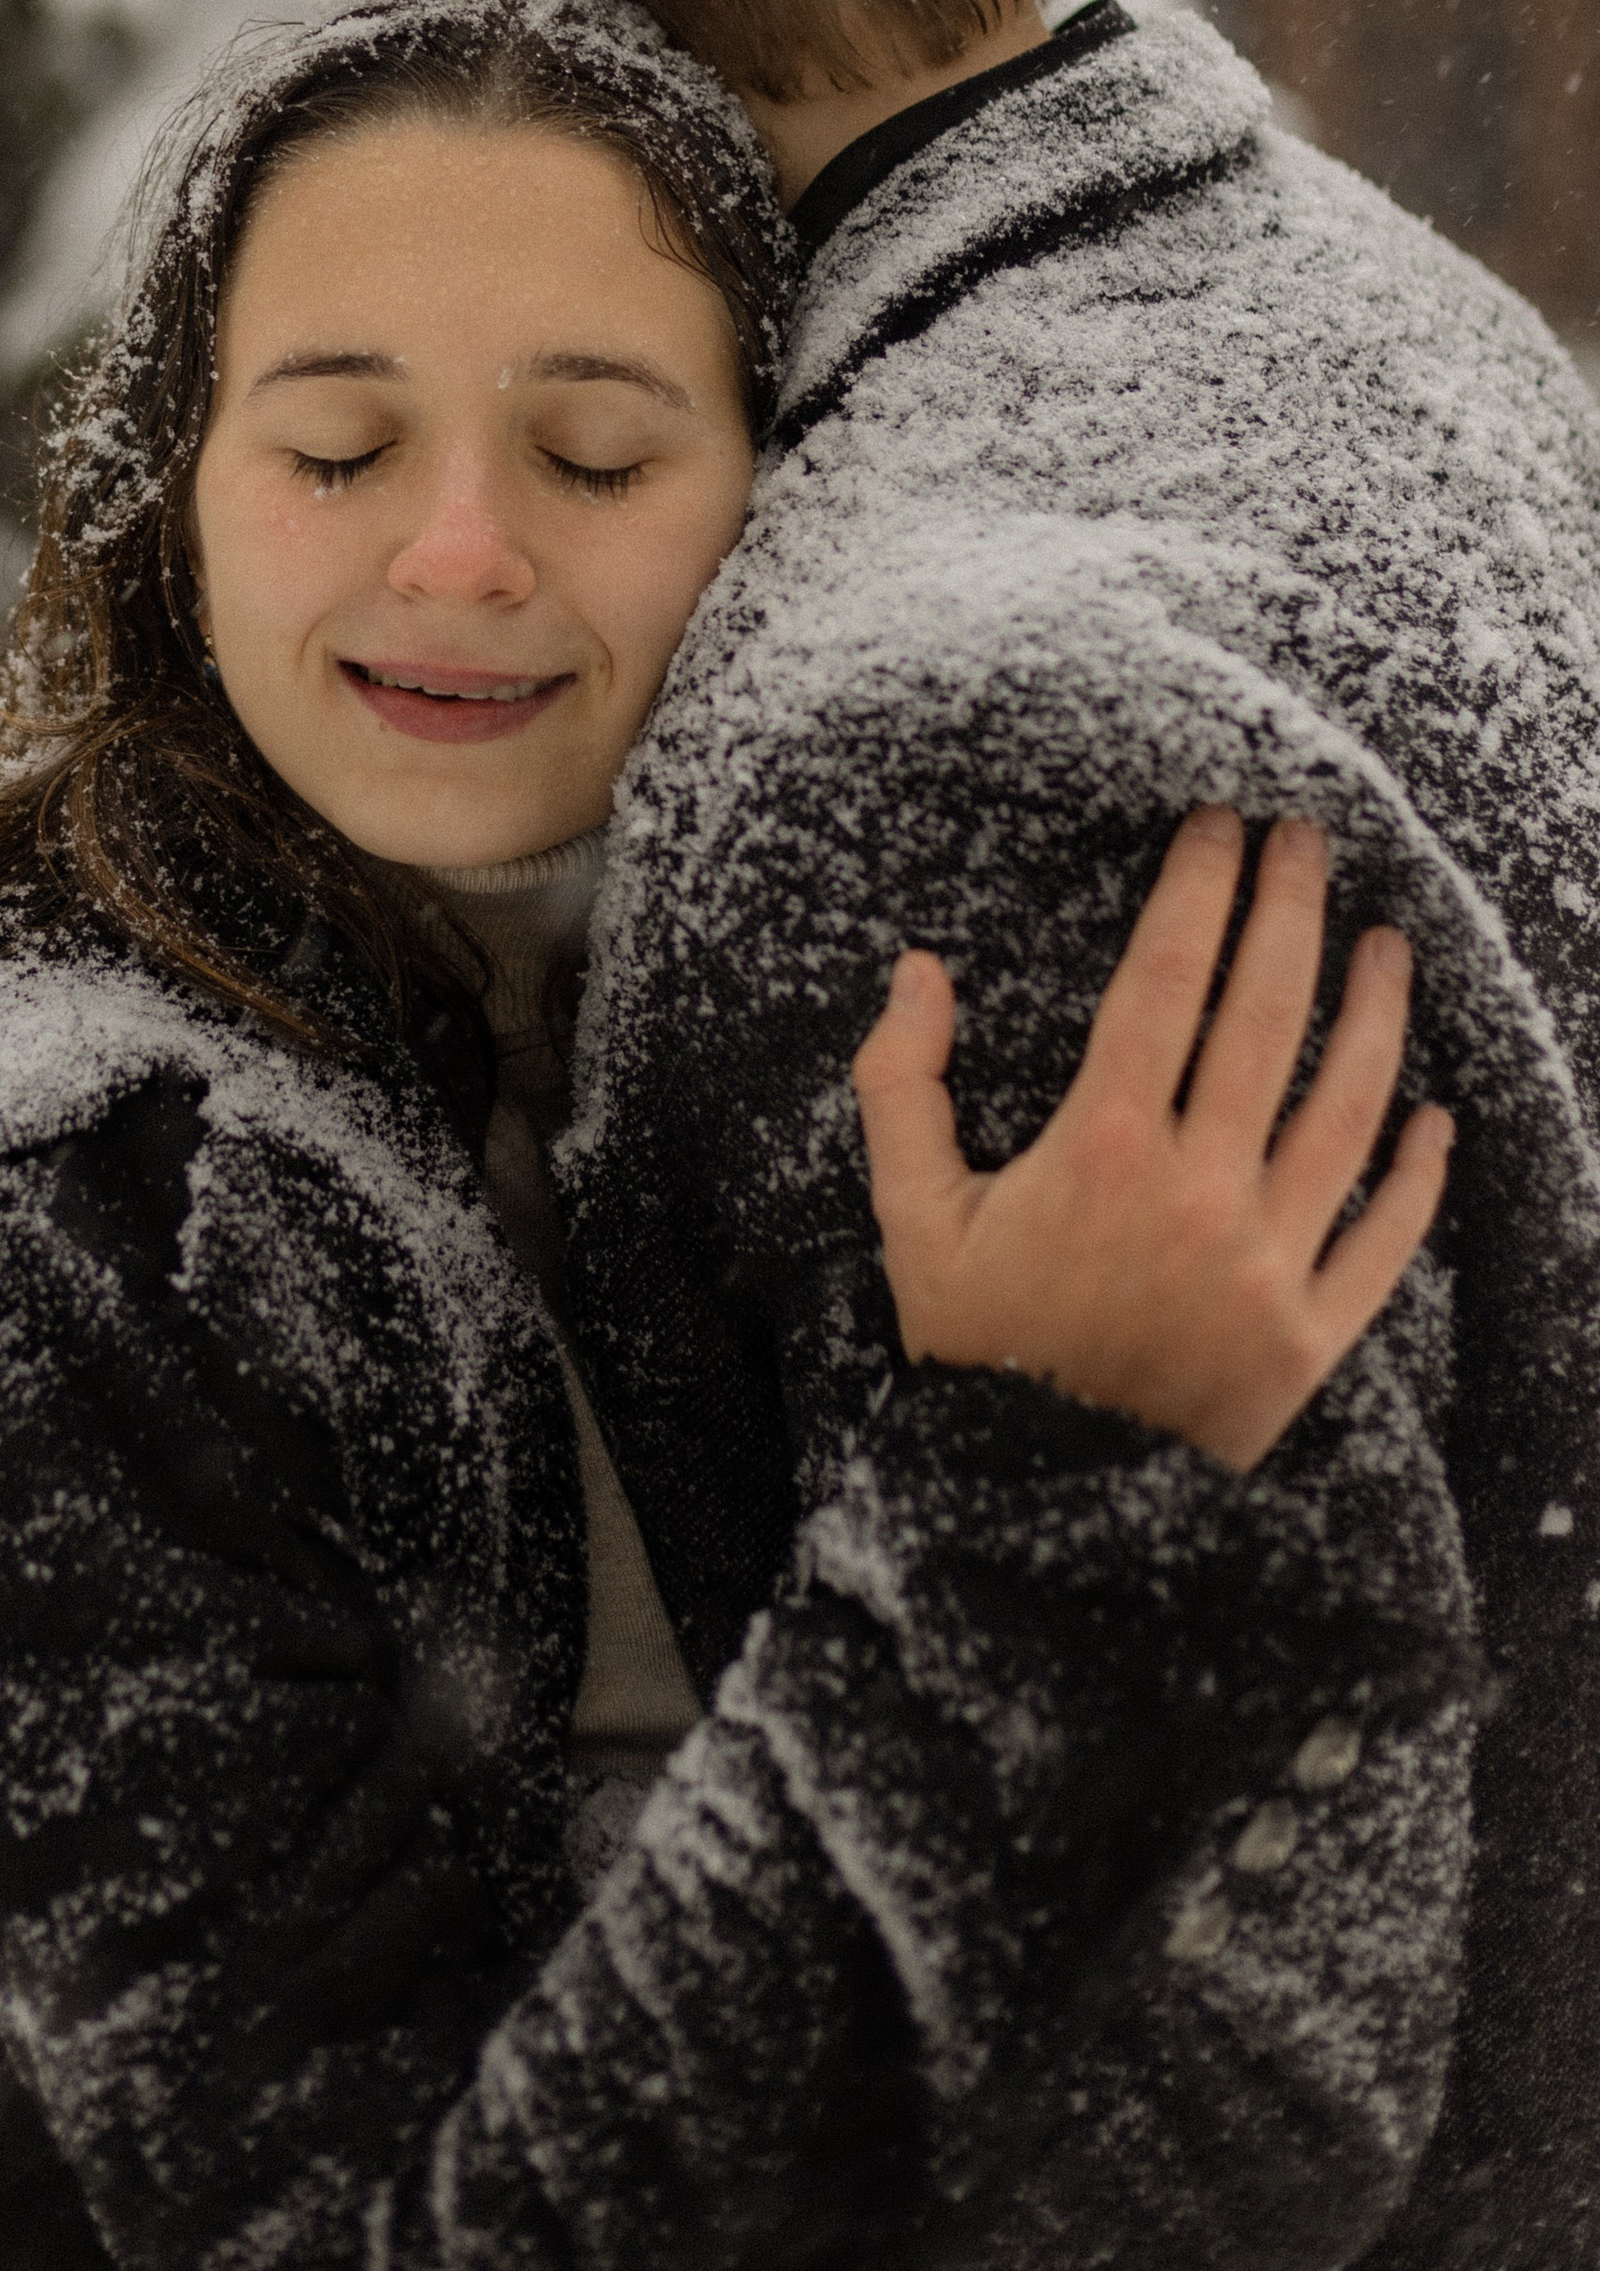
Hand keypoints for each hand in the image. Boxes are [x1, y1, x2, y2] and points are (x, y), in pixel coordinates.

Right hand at [851, 809, 1453, 1472]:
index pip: (1165, 981)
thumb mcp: (909, 1218)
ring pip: (1344, 1111)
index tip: (1218, 826)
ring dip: (1374, 1016)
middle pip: (1265, 1018)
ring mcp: (1267, 1263)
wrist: (1035, 1511)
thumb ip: (903, 1086)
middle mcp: (1198, 1190)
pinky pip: (1383, 1239)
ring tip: (1387, 945)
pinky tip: (1433, 1117)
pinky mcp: (1312, 1336)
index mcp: (1102, 1147)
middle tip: (1308, 842)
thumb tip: (919, 970)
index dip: (1198, 890)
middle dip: (1292, 913)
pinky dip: (1416, 1175)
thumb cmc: (973, 1355)